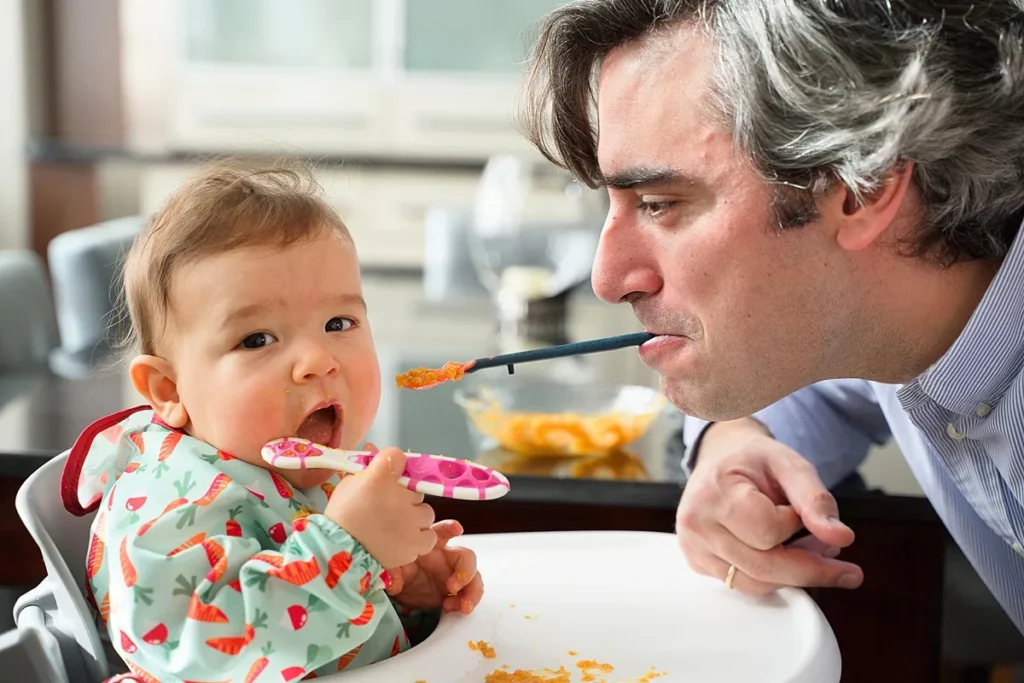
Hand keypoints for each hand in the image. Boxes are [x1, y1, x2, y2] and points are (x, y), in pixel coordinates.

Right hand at [325, 446, 436, 568]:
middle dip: (406, 495)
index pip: (397, 458)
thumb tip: (378, 448)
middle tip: (389, 505)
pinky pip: (429, 536)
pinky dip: (421, 536)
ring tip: (398, 524)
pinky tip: (406, 538)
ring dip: (416, 516)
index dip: (394, 470)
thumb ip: (369, 466)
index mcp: (381, 477)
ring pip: (426, 512)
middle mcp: (402, 496)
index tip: (387, 480)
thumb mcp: (351, 482)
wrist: (338, 550)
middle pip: (415, 489)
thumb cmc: (343, 514)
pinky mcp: (415, 544)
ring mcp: (412, 521)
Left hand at [386, 519, 483, 614]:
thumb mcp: (392, 571)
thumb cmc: (400, 573)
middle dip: (465, 571)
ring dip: (472, 592)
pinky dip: (467, 602)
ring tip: (463, 607)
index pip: (441, 532)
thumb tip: (393, 581)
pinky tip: (456, 610)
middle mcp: (447, 557)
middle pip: (466, 557)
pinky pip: (470, 594)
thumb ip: (392, 573)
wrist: (402, 592)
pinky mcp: (458, 590)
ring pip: (473, 577)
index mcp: (430, 546)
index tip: (456, 529)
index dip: (449, 528)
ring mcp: (455, 574)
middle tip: (453, 587)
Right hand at [676, 418, 863, 595]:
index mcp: (715, 493)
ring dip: (793, 575)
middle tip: (845, 569)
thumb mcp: (789, 465)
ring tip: (813, 552)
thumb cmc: (752, 459)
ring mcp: (694, 547)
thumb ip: (815, 499)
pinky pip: (744, 584)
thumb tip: (842, 537)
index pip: (768, 532)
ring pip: (756, 583)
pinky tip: (786, 556)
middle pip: (764, 567)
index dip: (795, 525)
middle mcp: (697, 525)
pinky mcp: (698, 563)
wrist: (719, 457)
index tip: (798, 510)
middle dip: (810, 569)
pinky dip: (773, 577)